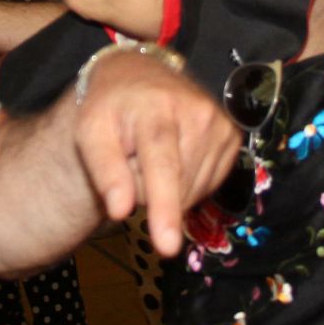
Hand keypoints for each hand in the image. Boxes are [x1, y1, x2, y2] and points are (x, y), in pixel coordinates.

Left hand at [75, 51, 239, 256]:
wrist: (140, 77)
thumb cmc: (110, 108)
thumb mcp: (90, 132)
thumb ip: (104, 171)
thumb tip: (120, 210)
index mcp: (158, 107)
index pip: (163, 165)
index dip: (164, 207)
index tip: (166, 247)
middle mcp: (199, 112)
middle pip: (175, 186)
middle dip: (147, 188)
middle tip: (131, 158)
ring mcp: (221, 125)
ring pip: (192, 191)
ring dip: (166, 188)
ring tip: (151, 155)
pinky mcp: (232, 137)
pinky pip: (206, 186)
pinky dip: (184, 183)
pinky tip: (174, 158)